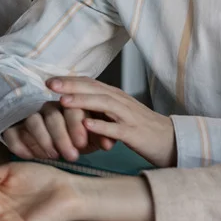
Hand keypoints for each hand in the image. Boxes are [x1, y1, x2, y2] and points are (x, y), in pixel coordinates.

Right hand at [0, 101, 112, 161]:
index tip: (82, 144)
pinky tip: (30, 156)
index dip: (76, 125)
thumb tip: (108, 143)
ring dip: (43, 140)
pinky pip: (12, 133)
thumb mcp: (91, 138)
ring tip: (53, 156)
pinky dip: (20, 144)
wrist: (56, 140)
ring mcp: (30, 117)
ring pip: (33, 122)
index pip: (71, 108)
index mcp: (68, 106)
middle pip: (52, 116)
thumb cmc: (77, 137)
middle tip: (72, 156)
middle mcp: (48, 108)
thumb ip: (100, 138)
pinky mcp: (14, 128)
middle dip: (62, 137)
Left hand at [49, 76, 177, 166]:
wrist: (171, 140)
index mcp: (115, 96)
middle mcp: (121, 102)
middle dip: (70, 86)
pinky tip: (87, 125)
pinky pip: (117, 128)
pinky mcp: (135, 133)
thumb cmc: (141, 128)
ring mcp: (129, 116)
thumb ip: (100, 106)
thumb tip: (74, 102)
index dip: (69, 80)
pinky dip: (102, 126)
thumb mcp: (118, 113)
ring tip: (63, 101)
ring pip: (104, 104)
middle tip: (50, 84)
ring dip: (82, 102)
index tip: (49, 80)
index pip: (90, 83)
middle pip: (94, 89)